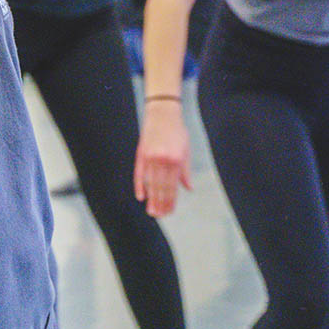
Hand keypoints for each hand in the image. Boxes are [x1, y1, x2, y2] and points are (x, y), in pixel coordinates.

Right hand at [134, 101, 192, 216]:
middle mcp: (163, 160)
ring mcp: (150, 157)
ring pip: (150, 183)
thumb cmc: (177, 130)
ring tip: (151, 211)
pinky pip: (139, 173)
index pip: (172, 186)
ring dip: (151, 198)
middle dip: (161, 204)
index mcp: (176, 160)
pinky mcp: (141, 153)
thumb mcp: (185, 149)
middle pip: (161, 187)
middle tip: (159, 216)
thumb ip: (185, 171)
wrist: (162, 112)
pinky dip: (140, 185)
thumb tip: (188, 189)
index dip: (171, 201)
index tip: (169, 212)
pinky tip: (141, 196)